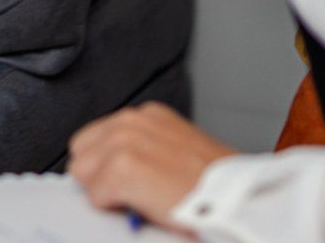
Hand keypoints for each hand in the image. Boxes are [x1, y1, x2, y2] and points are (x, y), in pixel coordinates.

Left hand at [66, 102, 235, 234]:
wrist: (242, 199)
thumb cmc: (219, 185)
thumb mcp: (180, 152)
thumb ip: (146, 151)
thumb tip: (112, 170)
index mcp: (148, 116)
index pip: (97, 137)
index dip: (106, 166)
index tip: (124, 182)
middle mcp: (134, 120)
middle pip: (82, 151)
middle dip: (98, 176)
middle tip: (131, 195)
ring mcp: (126, 141)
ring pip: (83, 173)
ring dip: (107, 192)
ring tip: (143, 199)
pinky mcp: (123, 167)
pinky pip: (95, 195)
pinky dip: (115, 208)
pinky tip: (145, 206)